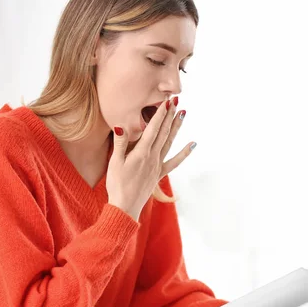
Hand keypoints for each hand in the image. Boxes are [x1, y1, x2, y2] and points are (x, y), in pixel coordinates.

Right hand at [106, 98, 192, 219]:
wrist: (125, 206)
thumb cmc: (117, 185)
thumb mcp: (114, 163)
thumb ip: (120, 144)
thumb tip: (121, 125)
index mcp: (141, 153)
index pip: (152, 129)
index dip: (160, 114)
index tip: (166, 102)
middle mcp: (153, 157)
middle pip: (163, 132)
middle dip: (169, 115)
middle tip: (176, 100)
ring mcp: (158, 165)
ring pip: (169, 142)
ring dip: (176, 127)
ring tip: (183, 114)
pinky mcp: (159, 173)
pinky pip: (175, 161)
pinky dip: (184, 153)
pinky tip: (193, 144)